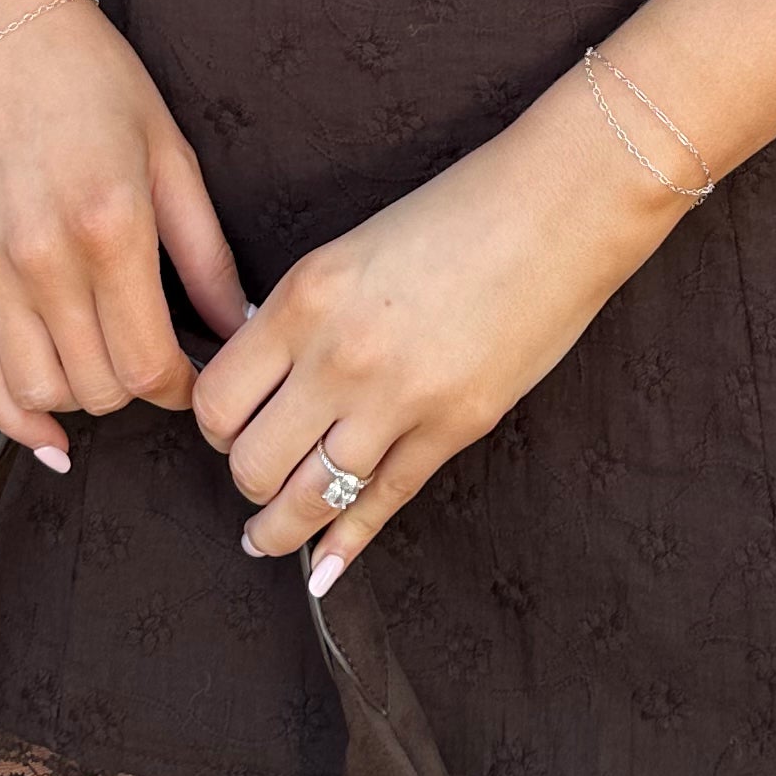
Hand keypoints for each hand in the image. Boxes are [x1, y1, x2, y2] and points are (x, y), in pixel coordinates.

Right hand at [0, 0, 247, 469]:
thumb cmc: (88, 76)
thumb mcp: (170, 153)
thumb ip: (206, 254)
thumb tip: (242, 326)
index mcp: (111, 225)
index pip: (152, 362)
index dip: (183, 389)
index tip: (194, 379)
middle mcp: (42, 256)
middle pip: (98, 386)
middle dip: (136, 391)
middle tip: (153, 367)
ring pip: (38, 392)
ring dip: (80, 401)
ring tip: (103, 373)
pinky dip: (13, 415)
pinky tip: (45, 429)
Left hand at [190, 79, 681, 584]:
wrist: (560, 208)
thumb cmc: (458, 211)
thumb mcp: (352, 248)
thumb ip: (303, 314)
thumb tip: (261, 371)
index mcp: (305, 298)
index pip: (218, 399)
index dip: (214, 424)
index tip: (229, 426)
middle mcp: (340, 357)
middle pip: (251, 462)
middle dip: (246, 477)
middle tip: (257, 471)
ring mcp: (399, 401)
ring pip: (307, 500)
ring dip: (278, 530)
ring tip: (266, 539)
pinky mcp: (455, 429)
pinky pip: (382, 503)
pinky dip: (346, 544)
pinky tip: (323, 567)